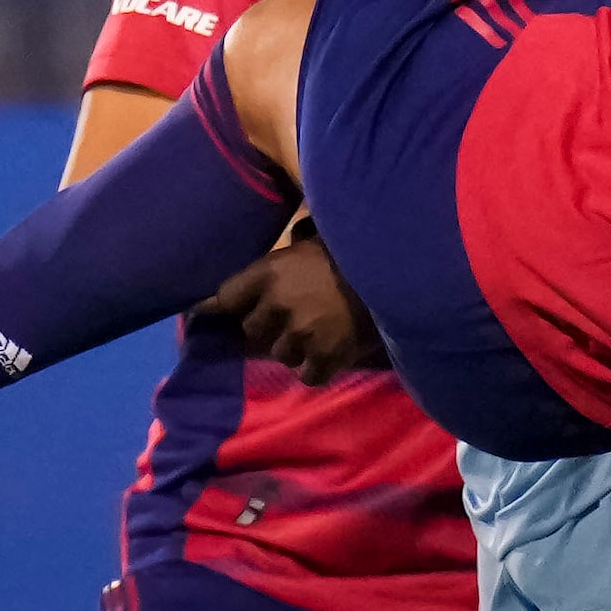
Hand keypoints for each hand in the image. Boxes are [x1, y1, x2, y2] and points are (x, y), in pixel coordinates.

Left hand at [193, 236, 383, 383]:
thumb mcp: (323, 235)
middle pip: (252, 330)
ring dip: (295, 347)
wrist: (401, 274)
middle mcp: (276, 307)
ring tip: (317, 334)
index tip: (210, 311)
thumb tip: (291, 238)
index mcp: (270, 272)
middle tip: (291, 316)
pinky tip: (331, 353)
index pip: (226, 295)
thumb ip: (298, 243)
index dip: (226, 303)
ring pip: (281, 354)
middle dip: (269, 325)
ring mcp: (300, 336)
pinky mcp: (324, 359)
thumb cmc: (359, 248)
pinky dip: (318, 366)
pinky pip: (308, 374)